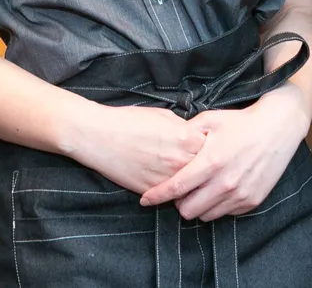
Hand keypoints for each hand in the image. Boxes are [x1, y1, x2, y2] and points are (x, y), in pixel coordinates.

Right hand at [71, 105, 205, 195]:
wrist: (98, 135)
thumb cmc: (128, 121)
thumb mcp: (163, 115)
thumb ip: (185, 129)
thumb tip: (196, 137)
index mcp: (185, 138)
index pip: (213, 149)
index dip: (212, 149)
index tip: (210, 149)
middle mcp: (179, 161)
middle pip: (206, 172)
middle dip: (205, 169)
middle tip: (202, 167)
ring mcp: (166, 179)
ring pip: (190, 188)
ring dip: (191, 184)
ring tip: (187, 177)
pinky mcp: (152, 191)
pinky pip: (171, 196)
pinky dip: (173, 192)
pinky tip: (169, 183)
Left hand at [139, 84, 310, 220]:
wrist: (277, 128)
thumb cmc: (240, 122)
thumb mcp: (209, 120)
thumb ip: (185, 133)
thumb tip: (166, 141)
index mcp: (210, 162)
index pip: (176, 188)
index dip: (157, 196)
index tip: (145, 200)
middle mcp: (225, 183)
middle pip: (188, 210)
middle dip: (179, 202)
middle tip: (181, 189)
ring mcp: (240, 195)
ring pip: (206, 215)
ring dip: (198, 206)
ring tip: (201, 189)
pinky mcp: (252, 201)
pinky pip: (225, 213)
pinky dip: (218, 205)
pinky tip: (219, 189)